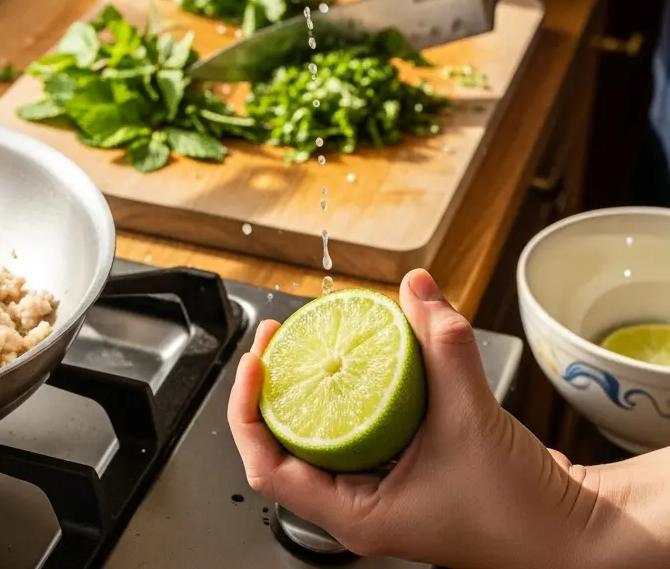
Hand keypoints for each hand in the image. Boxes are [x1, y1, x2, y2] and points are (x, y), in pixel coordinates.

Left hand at [227, 269, 608, 568]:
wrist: (573, 534)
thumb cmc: (521, 509)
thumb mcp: (472, 416)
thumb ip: (444, 346)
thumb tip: (417, 288)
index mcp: (356, 516)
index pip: (268, 467)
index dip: (248, 409)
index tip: (255, 362)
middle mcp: (358, 509)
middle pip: (284, 448)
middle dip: (271, 389)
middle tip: (275, 337)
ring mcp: (377, 495)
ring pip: (317, 440)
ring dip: (306, 391)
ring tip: (304, 343)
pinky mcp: (398, 477)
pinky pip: (353, 435)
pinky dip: (345, 398)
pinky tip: (353, 363)